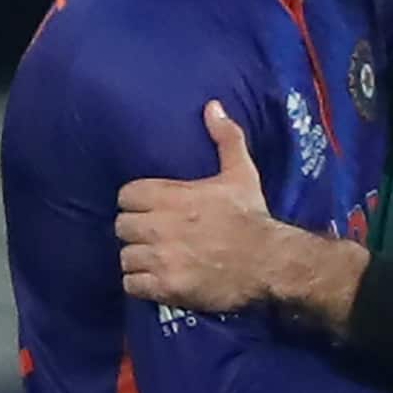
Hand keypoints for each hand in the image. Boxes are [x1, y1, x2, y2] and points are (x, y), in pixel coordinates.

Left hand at [115, 100, 275, 310]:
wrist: (271, 262)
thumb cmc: (252, 217)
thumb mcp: (241, 174)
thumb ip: (225, 138)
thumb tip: (212, 106)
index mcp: (172, 196)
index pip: (126, 195)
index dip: (137, 202)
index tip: (151, 209)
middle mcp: (161, 225)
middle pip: (122, 226)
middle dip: (136, 230)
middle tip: (153, 235)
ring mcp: (162, 258)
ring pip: (125, 256)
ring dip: (138, 258)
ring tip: (154, 259)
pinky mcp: (167, 287)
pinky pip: (132, 285)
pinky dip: (141, 284)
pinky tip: (156, 279)